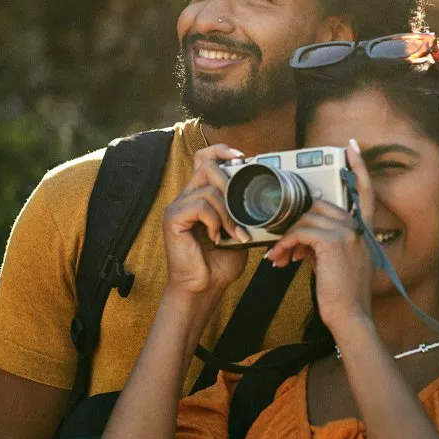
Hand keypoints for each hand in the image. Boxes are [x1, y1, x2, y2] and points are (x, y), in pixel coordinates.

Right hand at [163, 144, 249, 295]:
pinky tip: (216, 238)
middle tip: (241, 208)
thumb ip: (244, 213)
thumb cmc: (219, 264)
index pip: (204, 158)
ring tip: (234, 234)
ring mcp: (178, 207)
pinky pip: (201, 206)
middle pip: (206, 165)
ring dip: (229, 213)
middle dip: (230, 183)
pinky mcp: (173, 218)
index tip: (242, 157)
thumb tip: (266, 199)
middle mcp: (186, 197)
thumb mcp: (239, 232)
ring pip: (209, 189)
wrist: (203, 288)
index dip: (221, 150)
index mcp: (201, 196)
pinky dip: (216, 221)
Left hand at [265, 139, 375, 329]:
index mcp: (363, 231)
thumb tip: (301, 236)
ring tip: (279, 258)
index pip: (365, 191)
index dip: (358, 167)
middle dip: (296, 223)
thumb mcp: (339, 263)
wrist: (350, 317)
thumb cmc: (342, 295)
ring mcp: (347, 234)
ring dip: (286, 238)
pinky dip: (285, 245)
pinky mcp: (332, 243)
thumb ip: (326, 242)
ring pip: (306, 219)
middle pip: (319, 206)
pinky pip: (299, 233)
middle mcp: (358, 228)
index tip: (351, 145)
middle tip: (282, 246)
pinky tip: (280, 260)